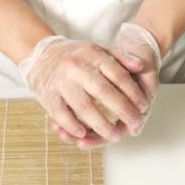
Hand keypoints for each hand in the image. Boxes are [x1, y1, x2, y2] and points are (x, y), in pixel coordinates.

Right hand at [52, 23, 160, 148]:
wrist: (40, 54)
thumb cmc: (75, 55)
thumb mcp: (98, 49)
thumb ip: (120, 56)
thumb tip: (140, 66)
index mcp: (93, 54)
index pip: (118, 75)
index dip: (133, 93)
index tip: (144, 107)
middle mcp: (77, 67)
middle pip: (104, 91)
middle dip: (122, 110)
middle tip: (134, 124)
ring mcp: (62, 81)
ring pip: (84, 106)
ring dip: (100, 125)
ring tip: (115, 136)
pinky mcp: (48, 94)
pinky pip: (61, 113)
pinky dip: (72, 125)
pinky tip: (83, 134)